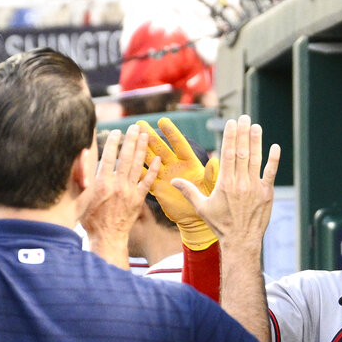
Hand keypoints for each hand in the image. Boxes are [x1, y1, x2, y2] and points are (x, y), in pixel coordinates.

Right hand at [81, 125, 159, 268]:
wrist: (107, 237)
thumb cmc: (89, 219)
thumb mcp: (78, 198)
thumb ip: (80, 176)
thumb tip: (83, 155)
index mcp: (101, 183)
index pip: (108, 157)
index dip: (113, 143)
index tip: (117, 131)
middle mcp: (117, 185)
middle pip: (125, 157)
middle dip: (131, 141)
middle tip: (136, 127)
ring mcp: (130, 192)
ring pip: (138, 166)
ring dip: (142, 149)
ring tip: (146, 136)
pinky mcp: (139, 200)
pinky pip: (148, 182)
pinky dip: (153, 170)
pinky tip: (158, 159)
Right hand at [137, 117, 220, 249]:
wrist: (198, 220)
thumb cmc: (209, 202)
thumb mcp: (211, 188)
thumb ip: (211, 175)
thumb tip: (215, 161)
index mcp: (190, 164)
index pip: (179, 145)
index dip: (171, 133)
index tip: (162, 121)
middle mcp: (176, 167)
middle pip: (161, 149)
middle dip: (150, 136)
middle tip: (139, 123)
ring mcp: (165, 177)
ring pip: (150, 160)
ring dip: (140, 149)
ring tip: (130, 136)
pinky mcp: (158, 189)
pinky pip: (145, 178)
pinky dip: (137, 171)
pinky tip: (126, 161)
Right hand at [172, 114, 279, 248]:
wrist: (241, 241)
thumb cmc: (221, 225)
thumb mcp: (202, 208)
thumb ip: (189, 191)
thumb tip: (172, 181)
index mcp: (225, 183)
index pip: (228, 154)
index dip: (230, 136)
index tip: (231, 123)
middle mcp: (240, 182)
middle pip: (242, 152)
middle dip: (243, 133)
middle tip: (244, 117)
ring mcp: (255, 187)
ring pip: (256, 159)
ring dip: (256, 141)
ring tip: (256, 126)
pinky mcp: (267, 193)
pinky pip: (270, 173)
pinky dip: (273, 160)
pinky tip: (275, 147)